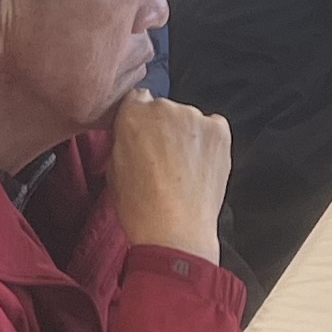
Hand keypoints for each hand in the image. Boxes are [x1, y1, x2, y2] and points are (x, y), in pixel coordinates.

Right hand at [105, 92, 230, 266]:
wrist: (175, 233)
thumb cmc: (140, 208)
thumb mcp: (113, 169)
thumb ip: (122, 140)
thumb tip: (131, 136)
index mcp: (132, 114)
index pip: (137, 99)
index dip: (140, 119)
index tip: (143, 135)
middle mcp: (163, 108)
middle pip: (164, 109)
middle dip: (163, 128)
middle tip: (163, 159)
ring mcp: (194, 117)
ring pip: (189, 119)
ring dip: (186, 135)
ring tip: (183, 170)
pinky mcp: (219, 130)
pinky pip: (212, 127)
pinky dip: (208, 142)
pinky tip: (200, 167)